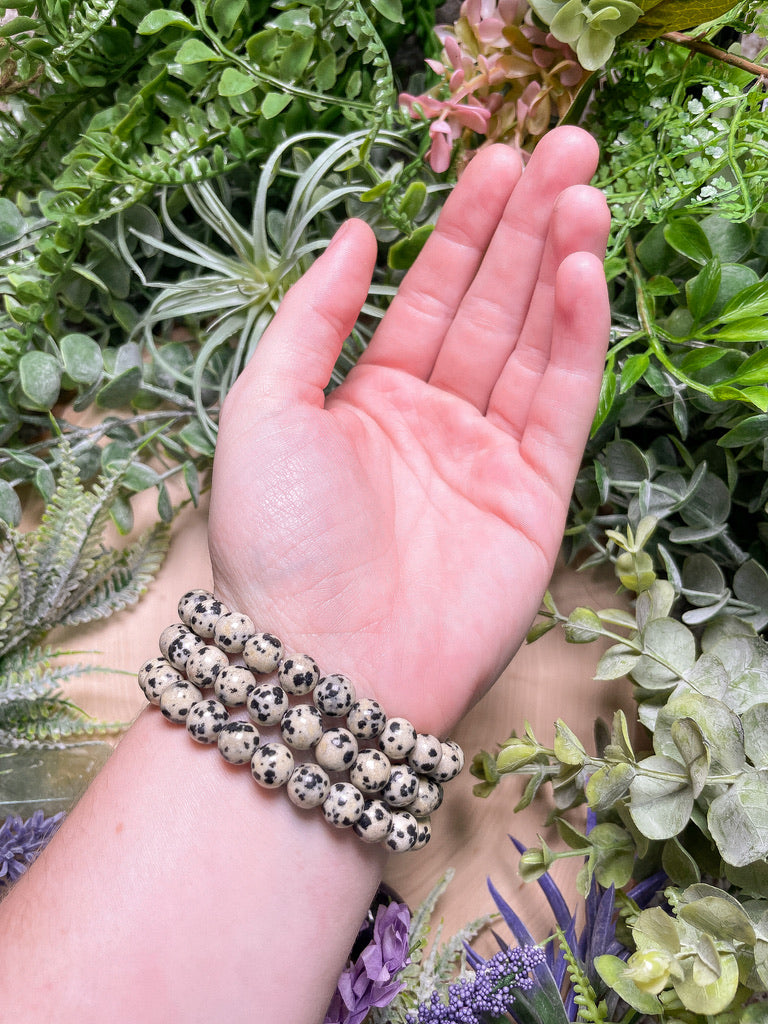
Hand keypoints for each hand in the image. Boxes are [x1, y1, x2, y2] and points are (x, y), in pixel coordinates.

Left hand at [209, 127, 609, 736]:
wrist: (320, 661)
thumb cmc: (278, 540)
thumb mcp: (264, 407)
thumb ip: (313, 317)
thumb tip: (357, 231)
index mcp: (369, 399)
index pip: (431, 295)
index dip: (465, 227)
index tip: (497, 159)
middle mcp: (434, 422)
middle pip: (493, 307)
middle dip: (527, 227)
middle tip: (566, 149)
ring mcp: (488, 459)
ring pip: (535, 345)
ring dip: (561, 269)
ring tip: (585, 194)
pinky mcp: (534, 499)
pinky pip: (562, 406)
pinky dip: (577, 340)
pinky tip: (584, 275)